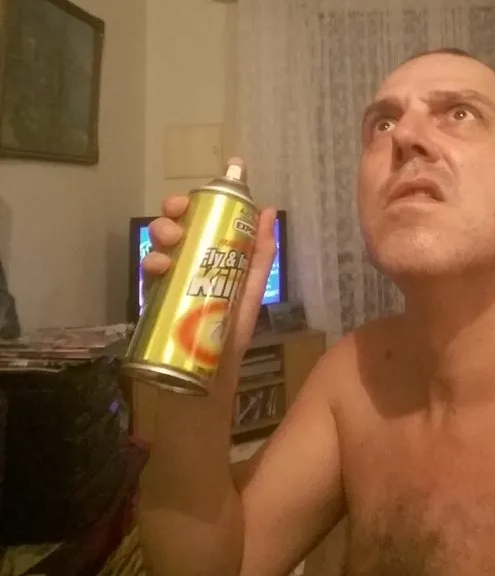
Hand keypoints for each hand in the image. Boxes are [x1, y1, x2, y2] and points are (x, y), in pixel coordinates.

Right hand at [145, 195, 276, 379]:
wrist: (211, 375)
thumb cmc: (231, 329)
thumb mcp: (250, 287)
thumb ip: (261, 253)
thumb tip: (267, 210)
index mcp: (207, 254)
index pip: (194, 219)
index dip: (189, 204)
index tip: (190, 200)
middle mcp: (184, 262)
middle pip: (170, 228)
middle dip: (170, 217)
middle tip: (177, 222)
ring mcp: (166, 280)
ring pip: (155, 246)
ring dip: (159, 236)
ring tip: (170, 243)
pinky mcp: (151, 299)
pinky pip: (146, 276)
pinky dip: (151, 264)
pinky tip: (159, 267)